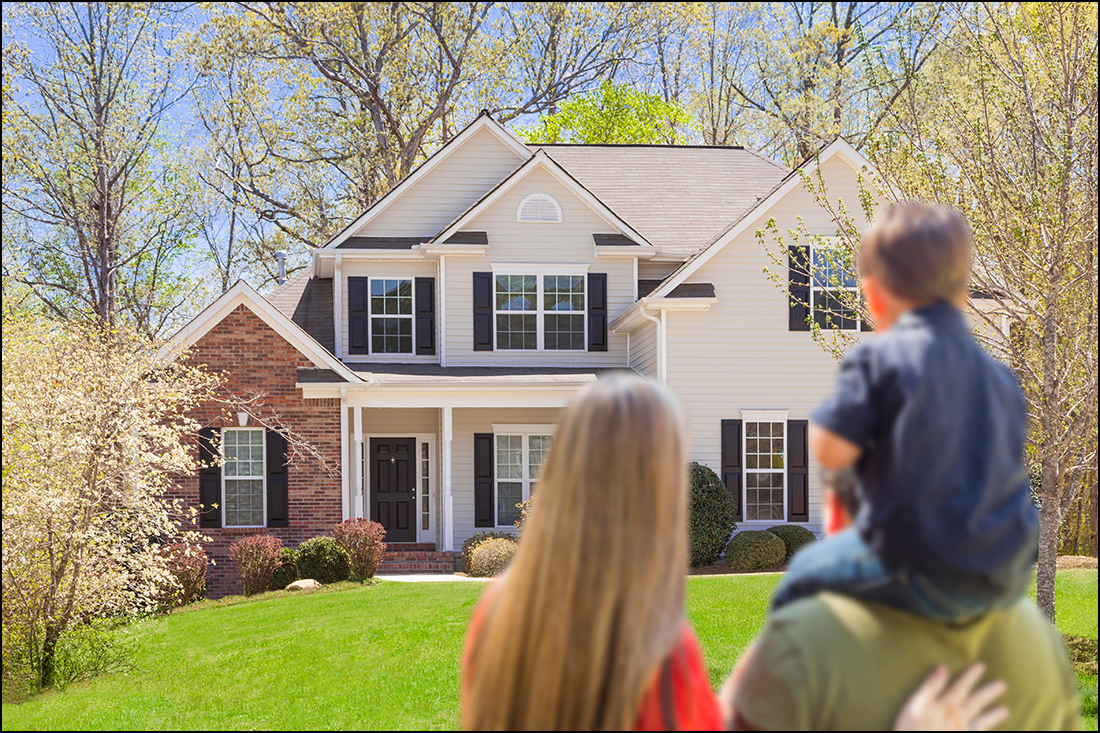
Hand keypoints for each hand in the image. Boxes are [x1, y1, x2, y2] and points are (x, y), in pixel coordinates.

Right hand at [894, 663, 1008, 730]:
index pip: (961, 687)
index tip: (982, 666)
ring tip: (1006, 711)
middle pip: (976, 703)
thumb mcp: (915, 705)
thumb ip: (930, 687)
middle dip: (989, 693)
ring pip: (982, 722)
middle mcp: (958, 718)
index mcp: (946, 706)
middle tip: (1003, 685)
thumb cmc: (910, 730)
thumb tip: (943, 668)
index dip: (971, 676)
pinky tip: (991, 732)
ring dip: (993, 716)